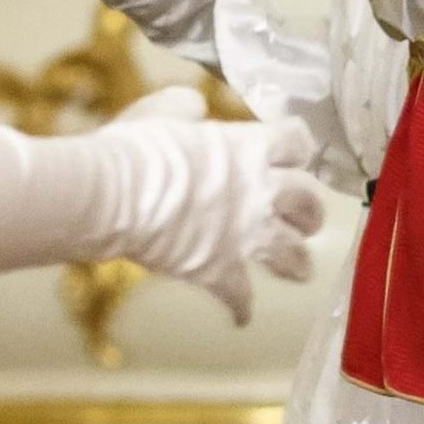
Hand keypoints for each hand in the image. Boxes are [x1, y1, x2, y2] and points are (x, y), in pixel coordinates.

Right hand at [92, 86, 324, 321]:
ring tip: (298, 268)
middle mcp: (260, 192)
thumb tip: (194, 107)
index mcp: (249, 148)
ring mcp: (245, 236)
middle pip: (309, 203)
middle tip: (301, 216)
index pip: (298, 141)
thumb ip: (186, 107)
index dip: (297, 147)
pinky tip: (241, 316)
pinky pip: (241, 298)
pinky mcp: (221, 271)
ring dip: (298, 262)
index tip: (292, 153)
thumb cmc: (136, 149)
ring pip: (295, 255)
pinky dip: (241, 309)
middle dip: (308, 211)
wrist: (113, 196)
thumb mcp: (162, 111)